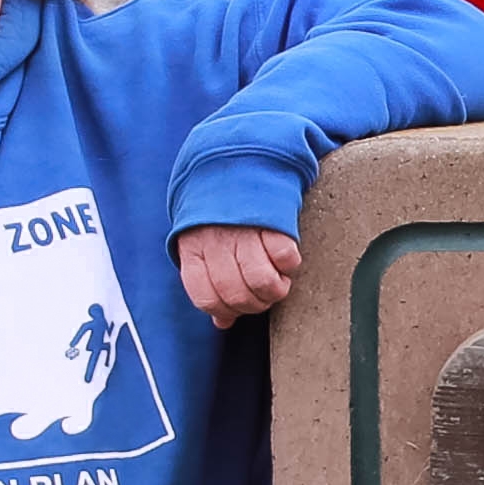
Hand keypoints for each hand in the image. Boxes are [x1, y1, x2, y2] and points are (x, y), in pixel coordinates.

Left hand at [177, 223, 297, 317]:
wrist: (238, 160)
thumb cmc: (218, 211)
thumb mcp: (200, 243)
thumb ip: (208, 282)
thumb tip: (222, 323)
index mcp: (193, 248)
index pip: (205, 298)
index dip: (225, 311)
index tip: (238, 307)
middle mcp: (216, 242)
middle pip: (235, 295)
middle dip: (254, 305)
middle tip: (262, 296)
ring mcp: (244, 232)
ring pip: (261, 282)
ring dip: (274, 290)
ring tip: (278, 282)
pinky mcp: (272, 222)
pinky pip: (285, 257)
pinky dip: (289, 265)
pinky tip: (286, 260)